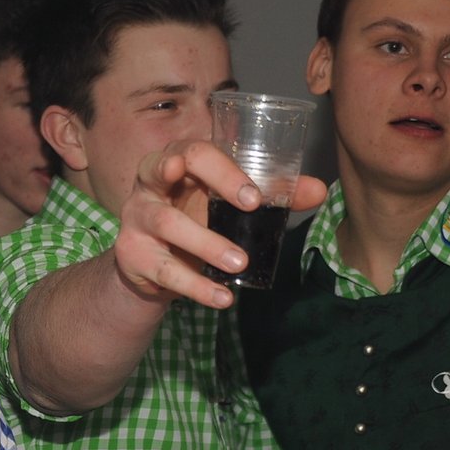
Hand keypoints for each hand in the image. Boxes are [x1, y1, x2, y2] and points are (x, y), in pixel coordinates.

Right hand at [112, 138, 327, 307]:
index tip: (255, 196)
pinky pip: (164, 270)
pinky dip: (196, 287)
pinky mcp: (130, 254)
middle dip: (212, 181)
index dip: (224, 169)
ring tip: (240, 264)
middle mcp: (148, 183)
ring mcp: (136, 218)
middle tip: (252, 207)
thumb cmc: (193, 219)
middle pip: (165, 167)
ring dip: (207, 244)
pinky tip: (223, 298)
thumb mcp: (227, 205)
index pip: (195, 151)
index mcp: (174, 160)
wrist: (151, 265)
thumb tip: (318, 189)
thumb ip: (271, 195)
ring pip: (167, 223)